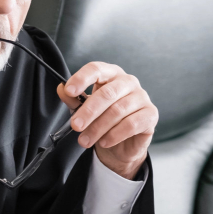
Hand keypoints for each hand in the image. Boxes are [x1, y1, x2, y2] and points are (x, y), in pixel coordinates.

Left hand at [59, 62, 158, 179]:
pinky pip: (131, 124)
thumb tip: (61, 89)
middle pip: (107, 93)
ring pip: (118, 111)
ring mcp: (142, 97)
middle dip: (88, 111)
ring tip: (85, 140)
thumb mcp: (84, 110)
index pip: (97, 69)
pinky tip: (104, 142)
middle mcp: (128, 82)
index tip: (69, 91)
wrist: (122, 145)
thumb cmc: (104, 121)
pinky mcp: (151, 115)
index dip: (82, 79)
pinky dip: (114, 135)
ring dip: (98, 128)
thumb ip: (74, 99)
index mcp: (111, 74)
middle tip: (76, 126)